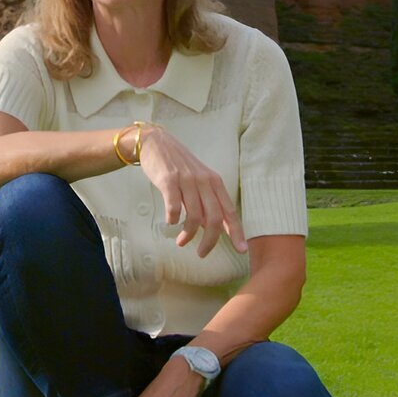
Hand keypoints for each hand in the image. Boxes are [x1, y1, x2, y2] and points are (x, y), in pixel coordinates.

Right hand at [136, 125, 246, 256]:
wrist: (155, 142)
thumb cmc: (178, 165)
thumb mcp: (198, 180)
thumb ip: (206, 202)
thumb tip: (211, 228)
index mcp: (214, 182)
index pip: (229, 211)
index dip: (236, 232)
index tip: (242, 250)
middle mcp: (204, 181)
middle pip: (214, 219)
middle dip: (210, 241)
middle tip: (202, 254)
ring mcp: (187, 181)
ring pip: (194, 217)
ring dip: (188, 235)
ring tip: (181, 242)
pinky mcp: (169, 181)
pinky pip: (174, 207)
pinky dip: (173, 220)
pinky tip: (170, 222)